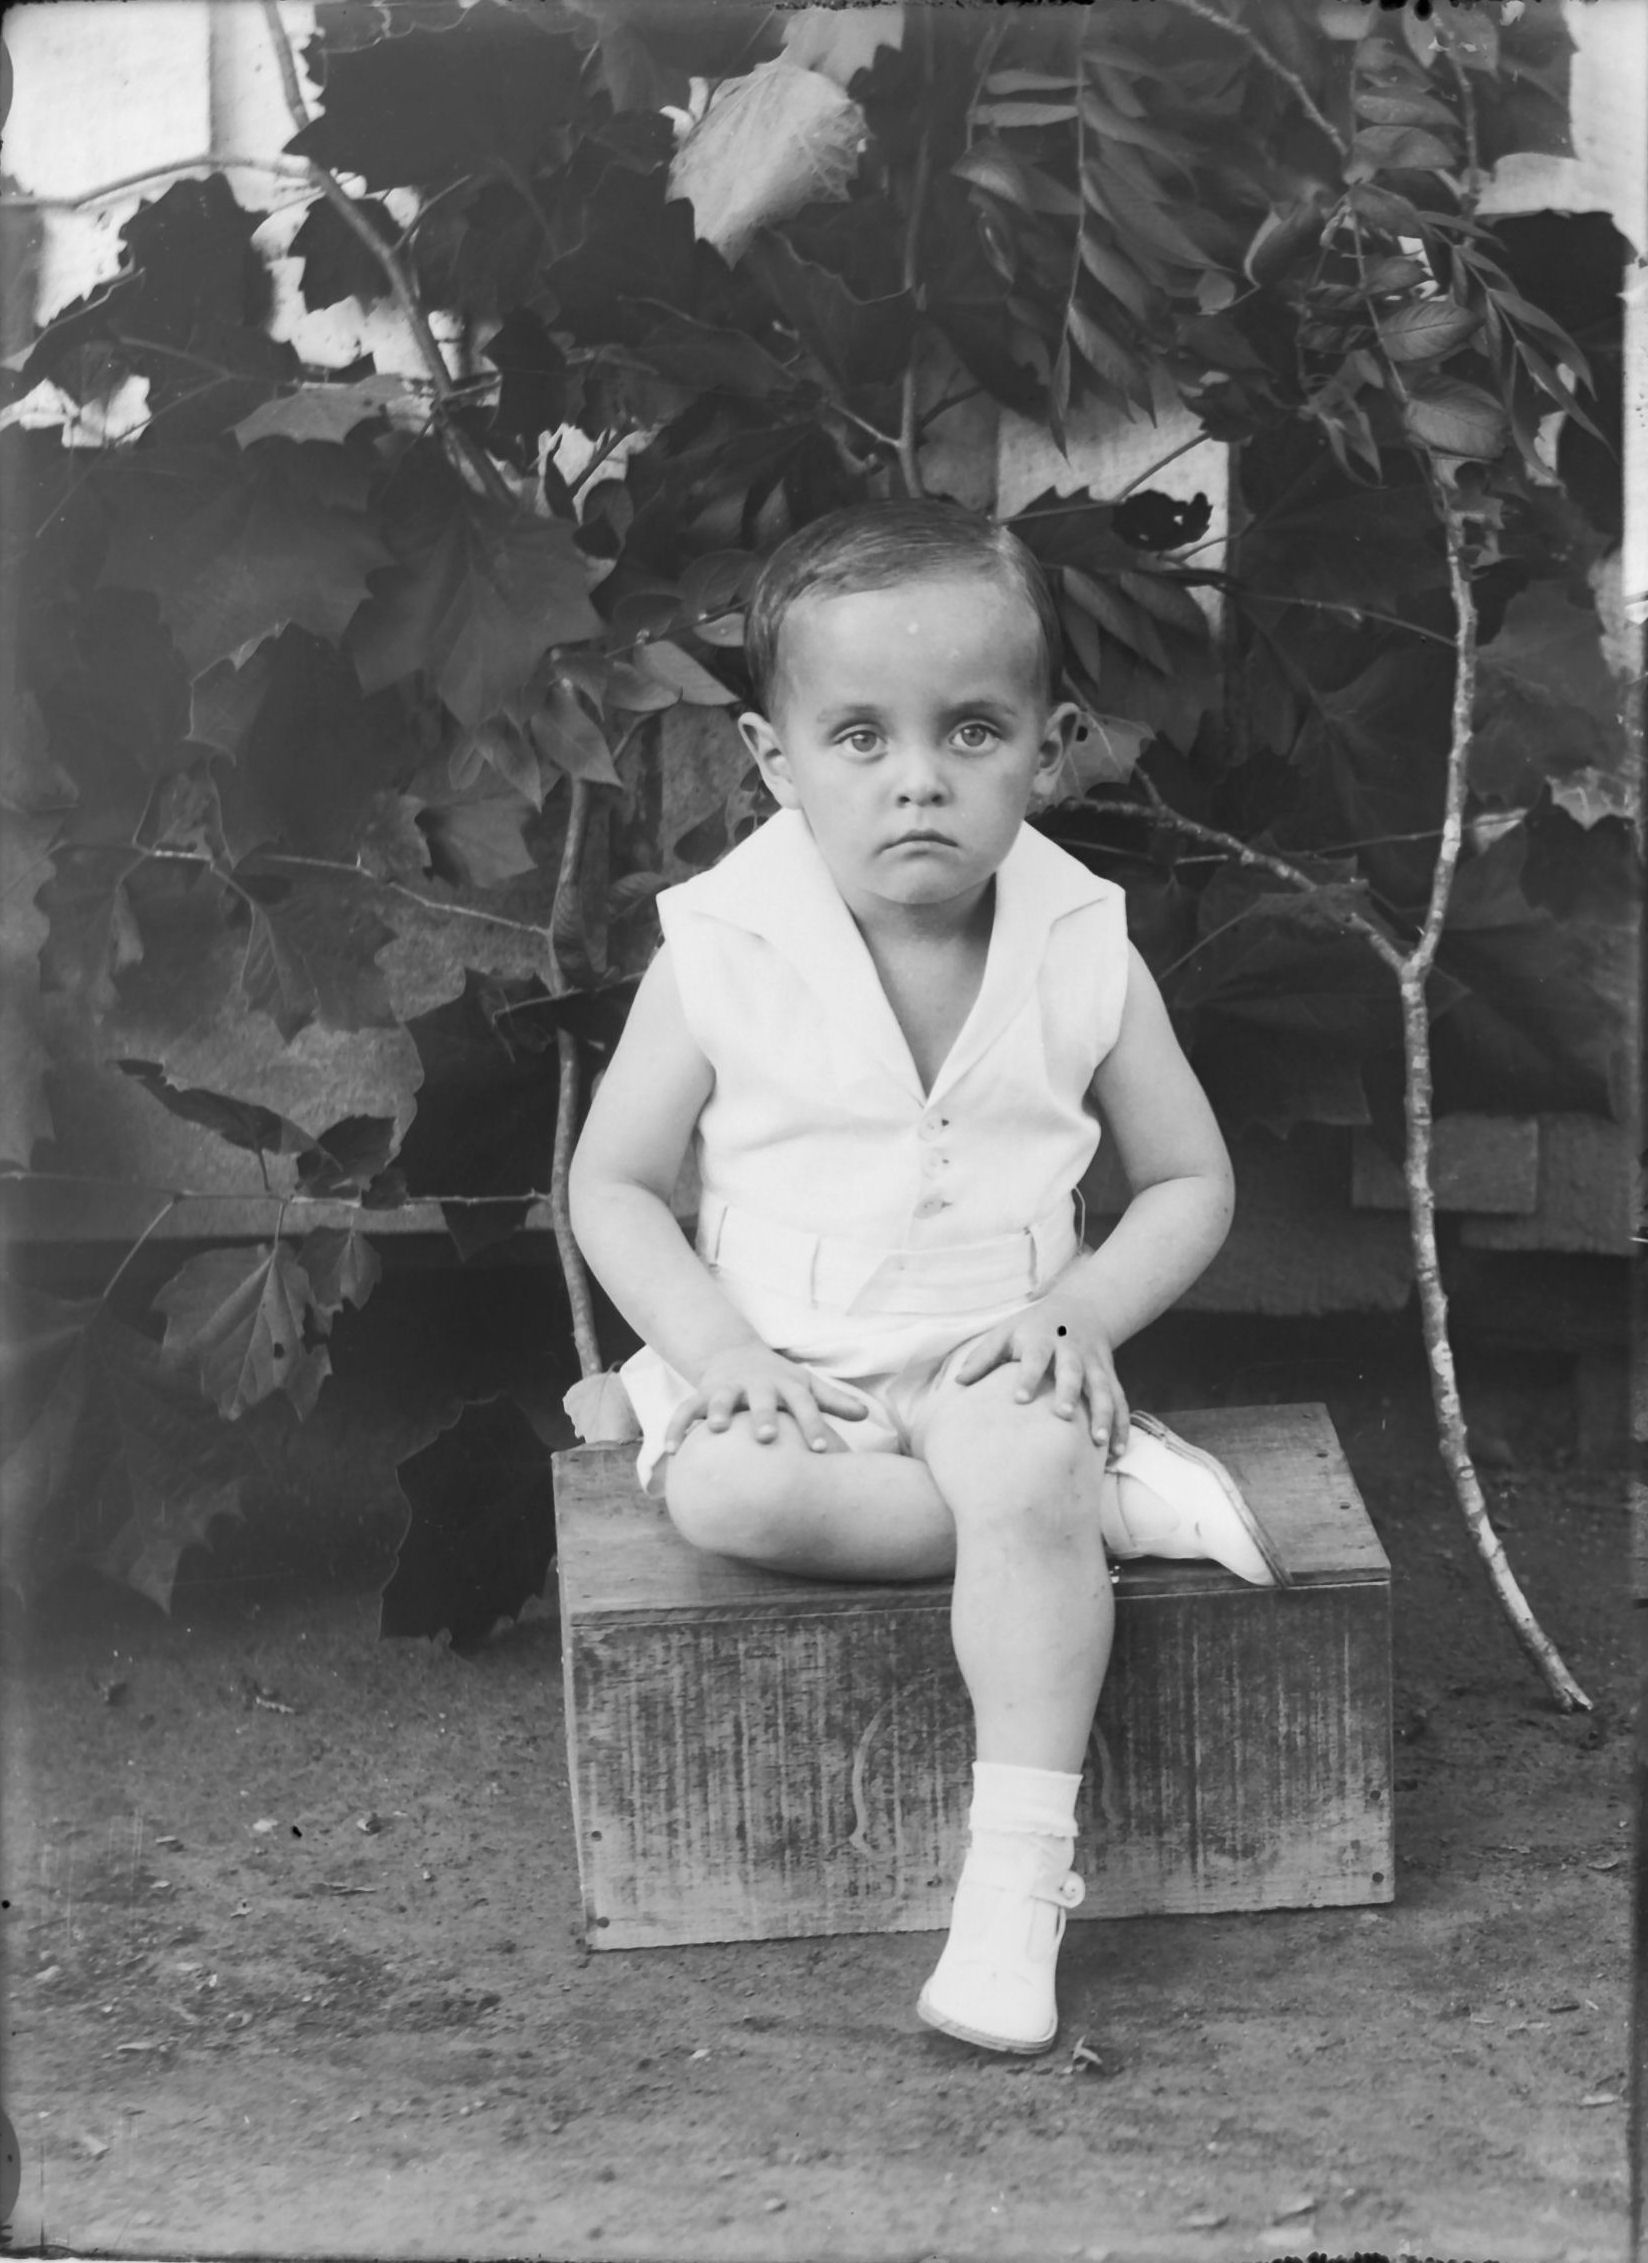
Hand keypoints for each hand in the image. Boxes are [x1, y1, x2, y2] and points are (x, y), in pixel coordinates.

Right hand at [662, 1344, 867, 1453]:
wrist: (736, 1355)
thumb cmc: (780, 1380)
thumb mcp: (806, 1385)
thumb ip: (833, 1401)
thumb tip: (866, 1415)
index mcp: (786, 1385)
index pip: (804, 1404)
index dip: (812, 1425)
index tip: (821, 1450)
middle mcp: (757, 1385)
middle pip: (762, 1399)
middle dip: (764, 1415)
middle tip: (767, 1437)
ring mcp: (728, 1388)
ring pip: (721, 1399)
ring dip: (720, 1412)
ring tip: (719, 1429)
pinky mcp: (702, 1394)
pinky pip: (686, 1410)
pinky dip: (677, 1427)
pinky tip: (672, 1451)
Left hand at [950, 1296, 1129, 1454]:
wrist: (1081, 1309)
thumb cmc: (1032, 1327)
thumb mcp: (1006, 1333)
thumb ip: (983, 1357)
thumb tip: (958, 1383)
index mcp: (1042, 1339)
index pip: (1034, 1358)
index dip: (1027, 1376)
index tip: (1019, 1399)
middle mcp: (1071, 1351)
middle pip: (1073, 1371)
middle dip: (1070, 1392)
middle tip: (1064, 1415)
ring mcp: (1094, 1364)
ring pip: (1103, 1388)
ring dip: (1104, 1414)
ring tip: (1100, 1442)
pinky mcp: (1110, 1375)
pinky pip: (1120, 1400)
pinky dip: (1122, 1424)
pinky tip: (1118, 1450)